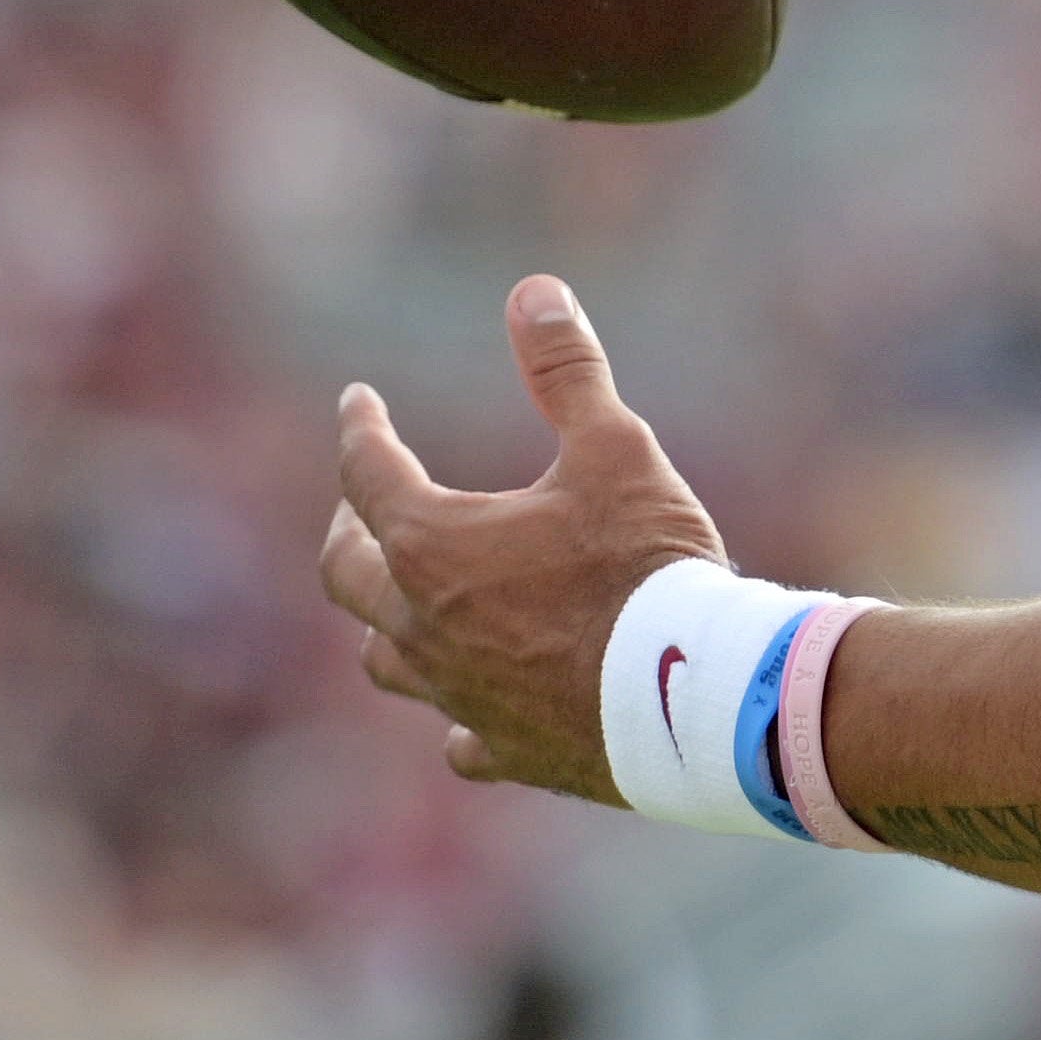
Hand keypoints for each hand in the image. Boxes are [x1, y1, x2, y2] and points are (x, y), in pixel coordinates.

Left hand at [319, 275, 724, 800]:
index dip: (362, 428)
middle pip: (347, 574)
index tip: (358, 402)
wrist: (693, 696)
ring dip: (385, 622)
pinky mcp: (503, 748)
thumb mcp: (615, 449)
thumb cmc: (647, 563)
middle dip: (348, 531)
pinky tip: (472, 706)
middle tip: (356, 510)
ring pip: (386, 658)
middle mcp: (422, 624)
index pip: (368, 472)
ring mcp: (456, 694)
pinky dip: (458, 710)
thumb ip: (566, 371)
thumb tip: (532, 292)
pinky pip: (457, 733)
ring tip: (403, 603)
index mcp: (432, 543)